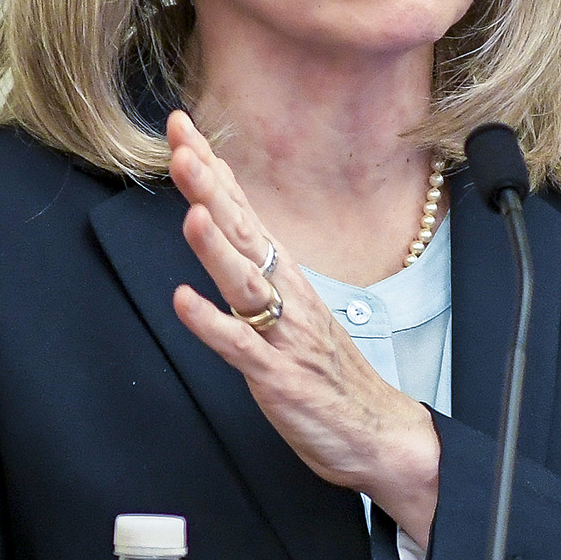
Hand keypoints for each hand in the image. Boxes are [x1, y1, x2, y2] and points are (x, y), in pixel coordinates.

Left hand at [164, 111, 440, 545]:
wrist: (379, 434)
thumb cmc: (328, 371)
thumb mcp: (290, 304)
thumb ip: (255, 259)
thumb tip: (220, 209)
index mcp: (285, 276)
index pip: (242, 208)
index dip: (211, 166)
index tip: (180, 125)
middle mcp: (286, 296)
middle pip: (244, 232)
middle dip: (211, 190)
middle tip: (182, 148)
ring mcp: (283, 335)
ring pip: (246, 283)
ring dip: (216, 248)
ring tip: (192, 212)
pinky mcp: (279, 377)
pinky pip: (242, 348)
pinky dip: (213, 324)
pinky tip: (185, 302)